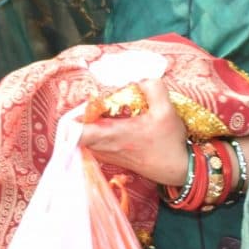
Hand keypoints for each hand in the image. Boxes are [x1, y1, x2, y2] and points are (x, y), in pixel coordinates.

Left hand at [76, 76, 190, 187]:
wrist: (177, 169)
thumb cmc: (170, 142)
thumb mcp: (167, 110)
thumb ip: (153, 88)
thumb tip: (138, 79)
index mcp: (114, 133)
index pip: (77, 133)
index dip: (72, 119)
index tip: (84, 107)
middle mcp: (105, 146)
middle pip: (74, 133)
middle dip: (80, 115)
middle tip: (96, 104)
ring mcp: (105, 155)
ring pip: (81, 139)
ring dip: (87, 124)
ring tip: (104, 113)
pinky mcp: (110, 159)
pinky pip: (91, 144)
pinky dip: (94, 133)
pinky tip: (111, 124)